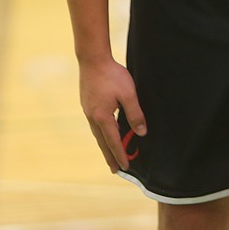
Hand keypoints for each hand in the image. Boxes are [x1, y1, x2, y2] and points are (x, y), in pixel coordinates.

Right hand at [78, 58, 145, 172]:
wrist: (92, 59)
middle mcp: (92, 117)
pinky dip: (101, 134)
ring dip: (105, 146)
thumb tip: (141, 132)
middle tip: (115, 170)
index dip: (120, 154)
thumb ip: (135, 114)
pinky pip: (95, 125)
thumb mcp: (129, 94)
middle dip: (110, 156)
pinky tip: (105, 133)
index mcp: (102, 117)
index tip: (126, 167)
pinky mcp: (87, 104)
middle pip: (102, 142)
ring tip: (110, 155)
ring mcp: (88, 111)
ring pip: (97, 134)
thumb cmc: (112, 75)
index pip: (113, 141)